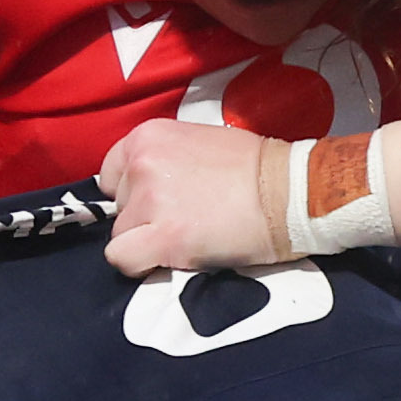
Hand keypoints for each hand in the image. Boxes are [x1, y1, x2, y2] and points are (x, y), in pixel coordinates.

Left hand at [96, 120, 292, 272]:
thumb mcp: (199, 143)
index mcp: (148, 136)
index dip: (132, 194)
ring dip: (148, 242)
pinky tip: (170, 258)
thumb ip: (166, 161)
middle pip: (119, 208)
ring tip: (189, 236)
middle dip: (144, 219)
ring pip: (121, 236)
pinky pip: (122, 259)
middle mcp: (141, 164)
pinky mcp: (161, 237)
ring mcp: (149, 201)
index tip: (158, 202)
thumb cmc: (256, 168)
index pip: (111, 175)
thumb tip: (149, 187)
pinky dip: (140, 264)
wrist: (289, 191)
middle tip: (185, 219)